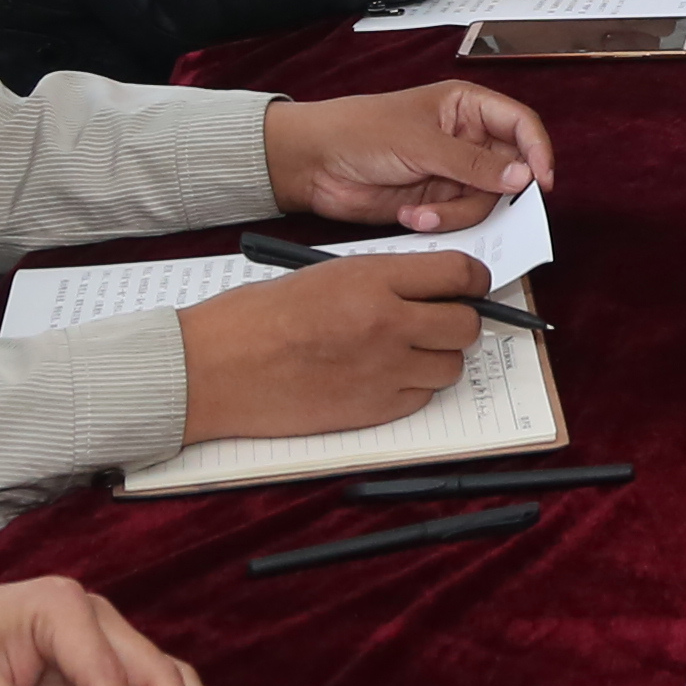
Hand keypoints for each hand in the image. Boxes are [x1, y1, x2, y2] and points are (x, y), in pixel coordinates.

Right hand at [175, 249, 492, 441]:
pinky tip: (382, 377)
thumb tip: (427, 289)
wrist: (213, 369)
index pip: (460, 273)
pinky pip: (422, 398)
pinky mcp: (373, 411)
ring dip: (437, 358)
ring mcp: (384, 372)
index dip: (471, 279)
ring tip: (404, 351)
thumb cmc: (254, 318)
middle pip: (466, 324)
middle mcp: (388, 325)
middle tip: (439, 320)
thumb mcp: (322, 275)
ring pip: (451, 366)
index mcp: (373, 280)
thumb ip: (381, 280)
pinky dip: (412, 387)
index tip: (468, 284)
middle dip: (459, 320)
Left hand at [263, 79, 552, 225]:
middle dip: (493, 192)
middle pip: (510, 170)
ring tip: (421, 212)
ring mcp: (452, 172)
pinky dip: (440, 222)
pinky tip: (410, 216)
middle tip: (474, 202)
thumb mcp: (421, 144)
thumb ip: (473, 163)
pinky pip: (459, 218)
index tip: (540, 182)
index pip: (520, 125)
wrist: (314, 164)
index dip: (537, 151)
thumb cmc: (361, 131)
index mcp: (467, 107)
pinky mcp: (436, 201)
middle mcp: (467, 139)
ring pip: (485, 201)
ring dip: (456, 212)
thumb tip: (522, 177)